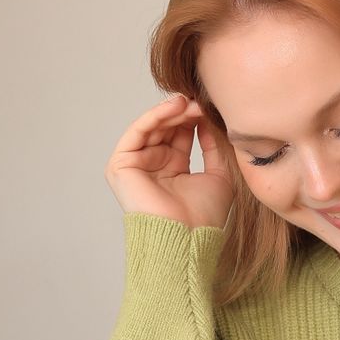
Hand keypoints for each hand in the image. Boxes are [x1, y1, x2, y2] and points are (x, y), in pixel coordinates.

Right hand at [105, 95, 234, 229]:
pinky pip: (137, 132)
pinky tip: (175, 109)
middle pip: (165, 129)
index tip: (209, 107)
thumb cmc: (204, 217)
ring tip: (190, 104)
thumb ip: (214, 148)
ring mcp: (136, 166)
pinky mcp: (120, 166)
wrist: (187, 237)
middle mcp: (153, 166)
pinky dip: (155, 117)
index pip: (180, 136)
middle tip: (200, 102)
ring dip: (171, 113)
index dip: (193, 120)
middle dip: (182, 114)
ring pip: (151, 128)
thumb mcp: (219, 175)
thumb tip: (210, 122)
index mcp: (173, 170)